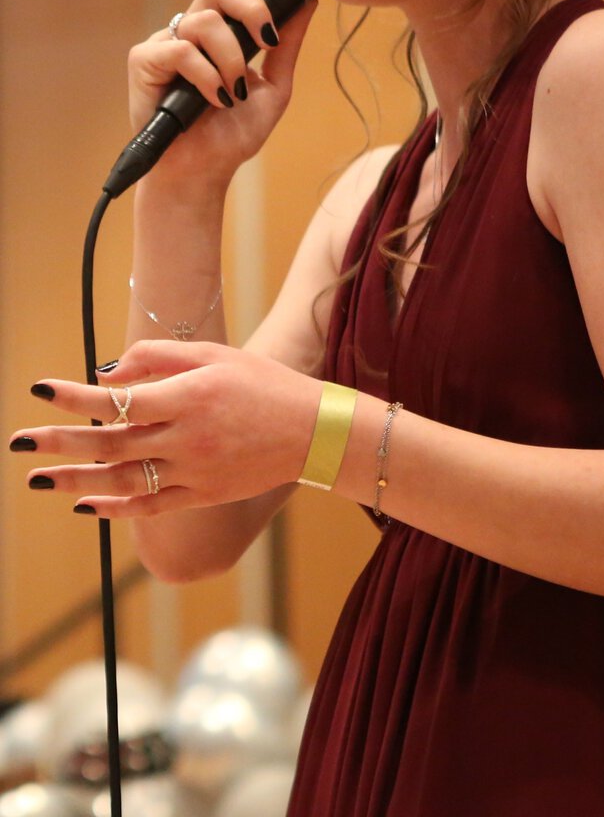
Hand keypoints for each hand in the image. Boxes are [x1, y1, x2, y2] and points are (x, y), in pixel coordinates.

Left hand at [12, 342, 321, 517]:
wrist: (314, 431)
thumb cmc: (264, 384)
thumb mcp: (216, 355)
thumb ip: (161, 357)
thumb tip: (109, 370)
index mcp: (190, 396)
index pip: (119, 398)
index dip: (75, 396)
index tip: (40, 389)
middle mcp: (187, 437)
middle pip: (110, 443)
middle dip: (59, 443)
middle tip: (17, 442)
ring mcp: (195, 472)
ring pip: (123, 480)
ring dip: (75, 480)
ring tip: (37, 478)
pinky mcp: (203, 495)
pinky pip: (151, 506)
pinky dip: (115, 507)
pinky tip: (85, 503)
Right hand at [128, 0, 316, 185]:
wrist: (202, 172)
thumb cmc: (232, 134)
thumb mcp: (274, 89)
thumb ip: (288, 47)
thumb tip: (310, 2)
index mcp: (223, 29)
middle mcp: (194, 28)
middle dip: (251, 5)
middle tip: (268, 39)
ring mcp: (167, 42)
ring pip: (205, 22)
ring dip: (231, 59)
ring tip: (235, 93)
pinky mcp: (144, 61)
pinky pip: (180, 50)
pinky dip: (206, 76)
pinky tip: (215, 99)